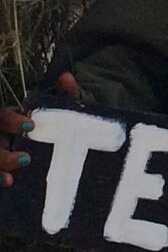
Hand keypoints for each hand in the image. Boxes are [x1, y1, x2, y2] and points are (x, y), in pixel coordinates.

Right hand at [0, 73, 81, 187]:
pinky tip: (7, 183)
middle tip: (25, 159)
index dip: (12, 121)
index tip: (30, 126)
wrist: (65, 139)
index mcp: (9, 118)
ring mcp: (0, 151)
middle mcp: (0, 136)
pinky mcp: (3, 166)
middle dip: (4, 153)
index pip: (3, 117)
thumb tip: (66, 77)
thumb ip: (65, 94)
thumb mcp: (62, 107)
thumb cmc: (57, 121)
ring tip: (9, 179)